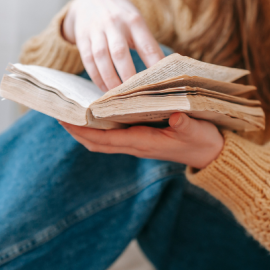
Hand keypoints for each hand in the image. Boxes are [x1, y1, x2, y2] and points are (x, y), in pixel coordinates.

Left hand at [60, 113, 224, 168]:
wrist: (212, 155)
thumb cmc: (203, 140)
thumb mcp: (197, 130)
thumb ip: (185, 124)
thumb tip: (174, 116)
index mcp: (143, 142)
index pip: (106, 139)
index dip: (84, 130)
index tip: (66, 119)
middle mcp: (135, 145)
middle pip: (97, 142)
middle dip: (76, 131)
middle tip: (58, 114)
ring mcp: (137, 144)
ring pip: (102, 141)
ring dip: (85, 131)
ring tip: (70, 114)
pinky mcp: (141, 140)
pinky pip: (113, 137)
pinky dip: (99, 129)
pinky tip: (94, 115)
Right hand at [62, 0, 164, 91]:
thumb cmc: (122, 17)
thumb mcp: (136, 22)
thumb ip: (147, 43)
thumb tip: (163, 70)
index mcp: (134, 20)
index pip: (146, 45)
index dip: (154, 64)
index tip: (161, 82)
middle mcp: (114, 24)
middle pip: (120, 52)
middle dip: (127, 75)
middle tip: (135, 94)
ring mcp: (96, 30)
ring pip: (101, 57)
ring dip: (109, 78)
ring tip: (118, 95)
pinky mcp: (82, 37)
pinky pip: (88, 60)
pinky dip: (96, 77)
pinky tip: (104, 88)